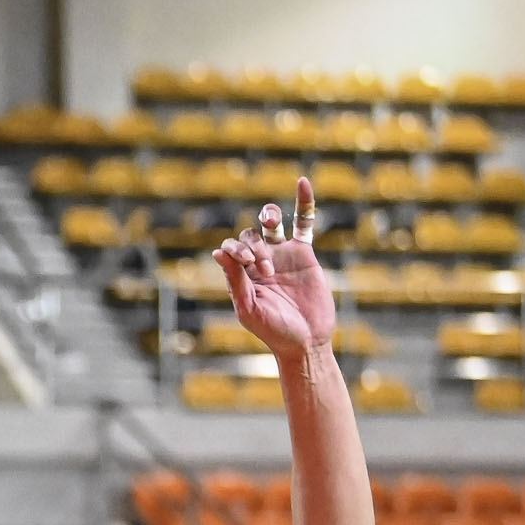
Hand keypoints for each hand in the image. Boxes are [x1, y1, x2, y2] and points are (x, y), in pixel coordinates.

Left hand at [212, 178, 335, 355]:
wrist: (306, 341)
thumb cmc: (274, 330)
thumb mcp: (249, 308)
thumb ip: (235, 280)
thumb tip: (218, 252)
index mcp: (241, 275)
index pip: (231, 249)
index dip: (236, 250)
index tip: (248, 264)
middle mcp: (259, 262)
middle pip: (250, 236)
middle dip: (255, 247)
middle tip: (266, 269)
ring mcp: (282, 256)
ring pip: (271, 225)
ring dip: (268, 217)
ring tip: (270, 219)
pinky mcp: (304, 254)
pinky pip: (304, 223)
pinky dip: (303, 203)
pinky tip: (303, 182)